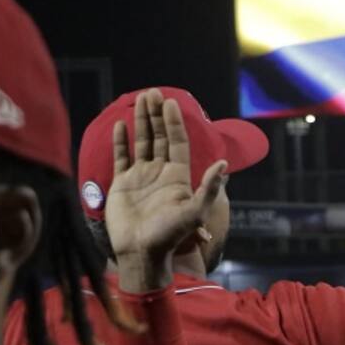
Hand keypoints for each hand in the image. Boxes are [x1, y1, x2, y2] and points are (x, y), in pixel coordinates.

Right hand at [105, 89, 225, 285]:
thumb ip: (209, 189)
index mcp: (178, 177)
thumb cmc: (169, 235)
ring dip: (141, 121)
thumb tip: (224, 163)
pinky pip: (122, 157)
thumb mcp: (194, 213)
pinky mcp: (122, 183)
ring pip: (142, 142)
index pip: (178, 142)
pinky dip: (122, 141)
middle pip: (160, 137)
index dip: (175, 122)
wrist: (142, 252)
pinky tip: (120, 124)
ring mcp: (141, 177)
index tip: (171, 103)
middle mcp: (160, 173)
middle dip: (156, 115)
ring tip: (140, 99)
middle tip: (152, 92)